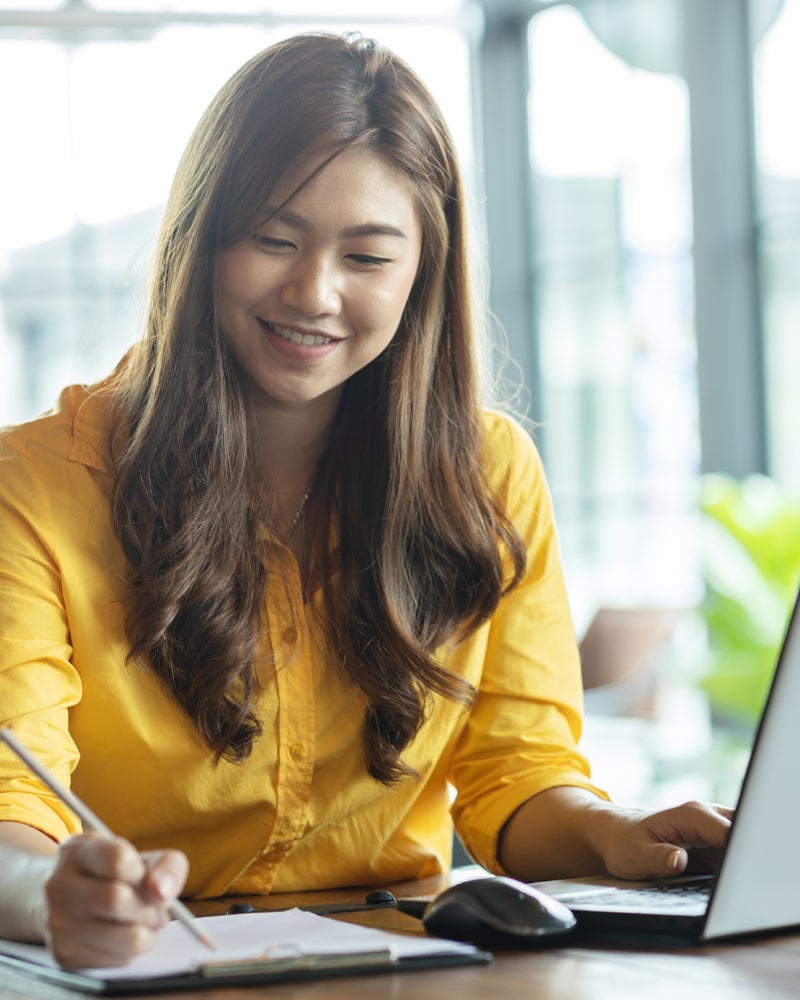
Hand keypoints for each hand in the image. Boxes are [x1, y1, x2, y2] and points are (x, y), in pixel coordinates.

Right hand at [44, 832, 188, 968]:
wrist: (71, 902)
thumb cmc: (117, 876)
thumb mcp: (142, 857)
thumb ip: (166, 866)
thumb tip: (162, 892)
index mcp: (77, 852)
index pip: (117, 860)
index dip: (142, 872)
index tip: (144, 877)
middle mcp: (59, 886)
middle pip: (117, 900)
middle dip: (149, 907)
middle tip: (154, 907)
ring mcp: (58, 923)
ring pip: (126, 937)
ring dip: (147, 932)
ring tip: (142, 922)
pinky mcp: (65, 956)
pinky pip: (119, 960)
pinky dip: (132, 950)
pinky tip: (123, 936)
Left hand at [596, 800, 732, 880]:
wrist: (618, 835)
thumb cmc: (625, 843)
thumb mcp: (635, 855)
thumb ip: (658, 858)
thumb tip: (679, 860)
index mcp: (693, 815)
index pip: (731, 832)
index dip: (740, 854)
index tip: (740, 874)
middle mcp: (708, 816)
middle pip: (745, 834)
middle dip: (746, 858)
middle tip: (735, 881)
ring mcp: (713, 828)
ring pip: (743, 844)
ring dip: (741, 865)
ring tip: (723, 883)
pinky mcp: (715, 843)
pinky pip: (734, 855)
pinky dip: (734, 870)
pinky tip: (723, 883)